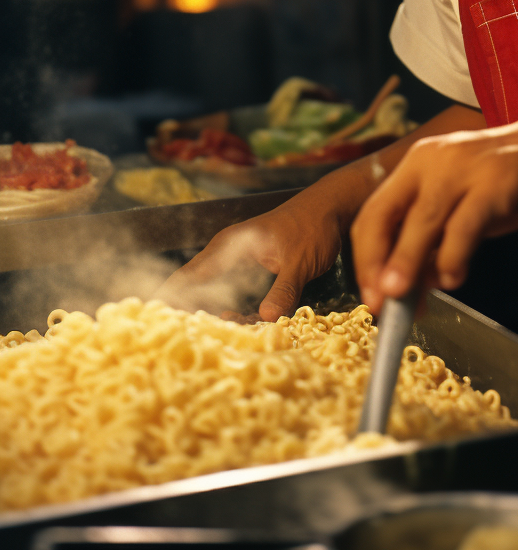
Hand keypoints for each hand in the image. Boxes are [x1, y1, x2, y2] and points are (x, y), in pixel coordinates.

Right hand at [158, 190, 344, 320]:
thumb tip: (265, 319)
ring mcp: (237, 259)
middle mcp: (226, 253)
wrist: (331, 207)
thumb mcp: (300, 262)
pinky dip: (226, 307)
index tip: (154, 323)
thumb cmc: (313, 228)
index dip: (168, 299)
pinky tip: (233, 324)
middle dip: (188, 313)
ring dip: (210, 312)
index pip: (187, 276)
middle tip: (187, 342)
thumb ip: (282, 289)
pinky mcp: (250, 267)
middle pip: (193, 286)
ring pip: (210, 290)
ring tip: (210, 338)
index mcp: (229, 247)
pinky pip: (228, 290)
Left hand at [350, 109, 517, 312]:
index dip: (365, 258)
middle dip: (377, 264)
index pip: (372, 213)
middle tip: (380, 304)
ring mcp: (462, 168)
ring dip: (407, 263)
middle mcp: (430, 161)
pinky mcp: (496, 182)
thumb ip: (428, 241)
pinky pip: (465, 226)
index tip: (371, 296)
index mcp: (413, 165)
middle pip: (387, 215)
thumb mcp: (454, 206)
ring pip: (423, 221)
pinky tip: (453, 279)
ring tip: (403, 299)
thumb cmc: (495, 185)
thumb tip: (403, 289)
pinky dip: (453, 257)